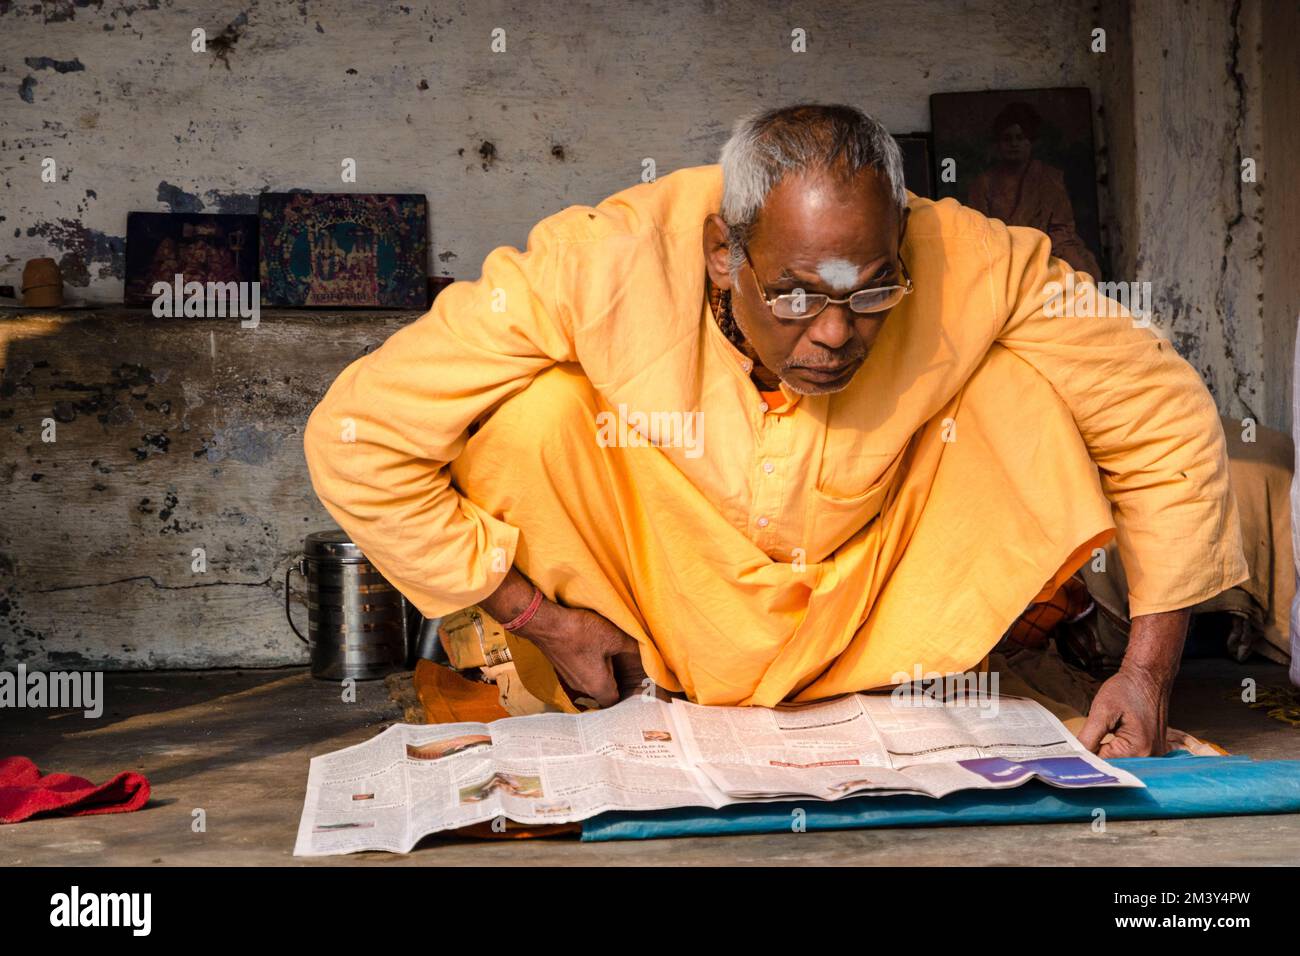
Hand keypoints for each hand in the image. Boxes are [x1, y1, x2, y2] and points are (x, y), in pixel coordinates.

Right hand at [514, 600, 647, 709]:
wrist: (546, 624)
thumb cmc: (580, 633)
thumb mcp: (614, 637)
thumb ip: (632, 648)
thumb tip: (646, 651)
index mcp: (598, 686)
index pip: (616, 704)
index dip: (627, 698)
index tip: (638, 690)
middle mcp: (583, 688)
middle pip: (604, 694)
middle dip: (617, 686)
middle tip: (631, 676)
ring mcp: (570, 679)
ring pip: (592, 684)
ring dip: (603, 675)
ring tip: (616, 662)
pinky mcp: (563, 668)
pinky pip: (582, 674)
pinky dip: (591, 668)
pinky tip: (596, 654)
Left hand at [1076, 665, 1170, 757]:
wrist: (1148, 676)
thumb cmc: (1128, 689)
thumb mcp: (1102, 710)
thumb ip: (1088, 737)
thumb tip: (1077, 756)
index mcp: (1139, 749)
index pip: (1104, 764)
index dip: (1086, 756)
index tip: (1073, 750)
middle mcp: (1151, 756)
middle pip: (1113, 765)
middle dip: (1096, 755)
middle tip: (1081, 743)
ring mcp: (1154, 753)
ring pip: (1120, 761)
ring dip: (1106, 751)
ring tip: (1099, 735)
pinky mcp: (1152, 748)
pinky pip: (1129, 755)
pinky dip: (1116, 749)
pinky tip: (1109, 738)